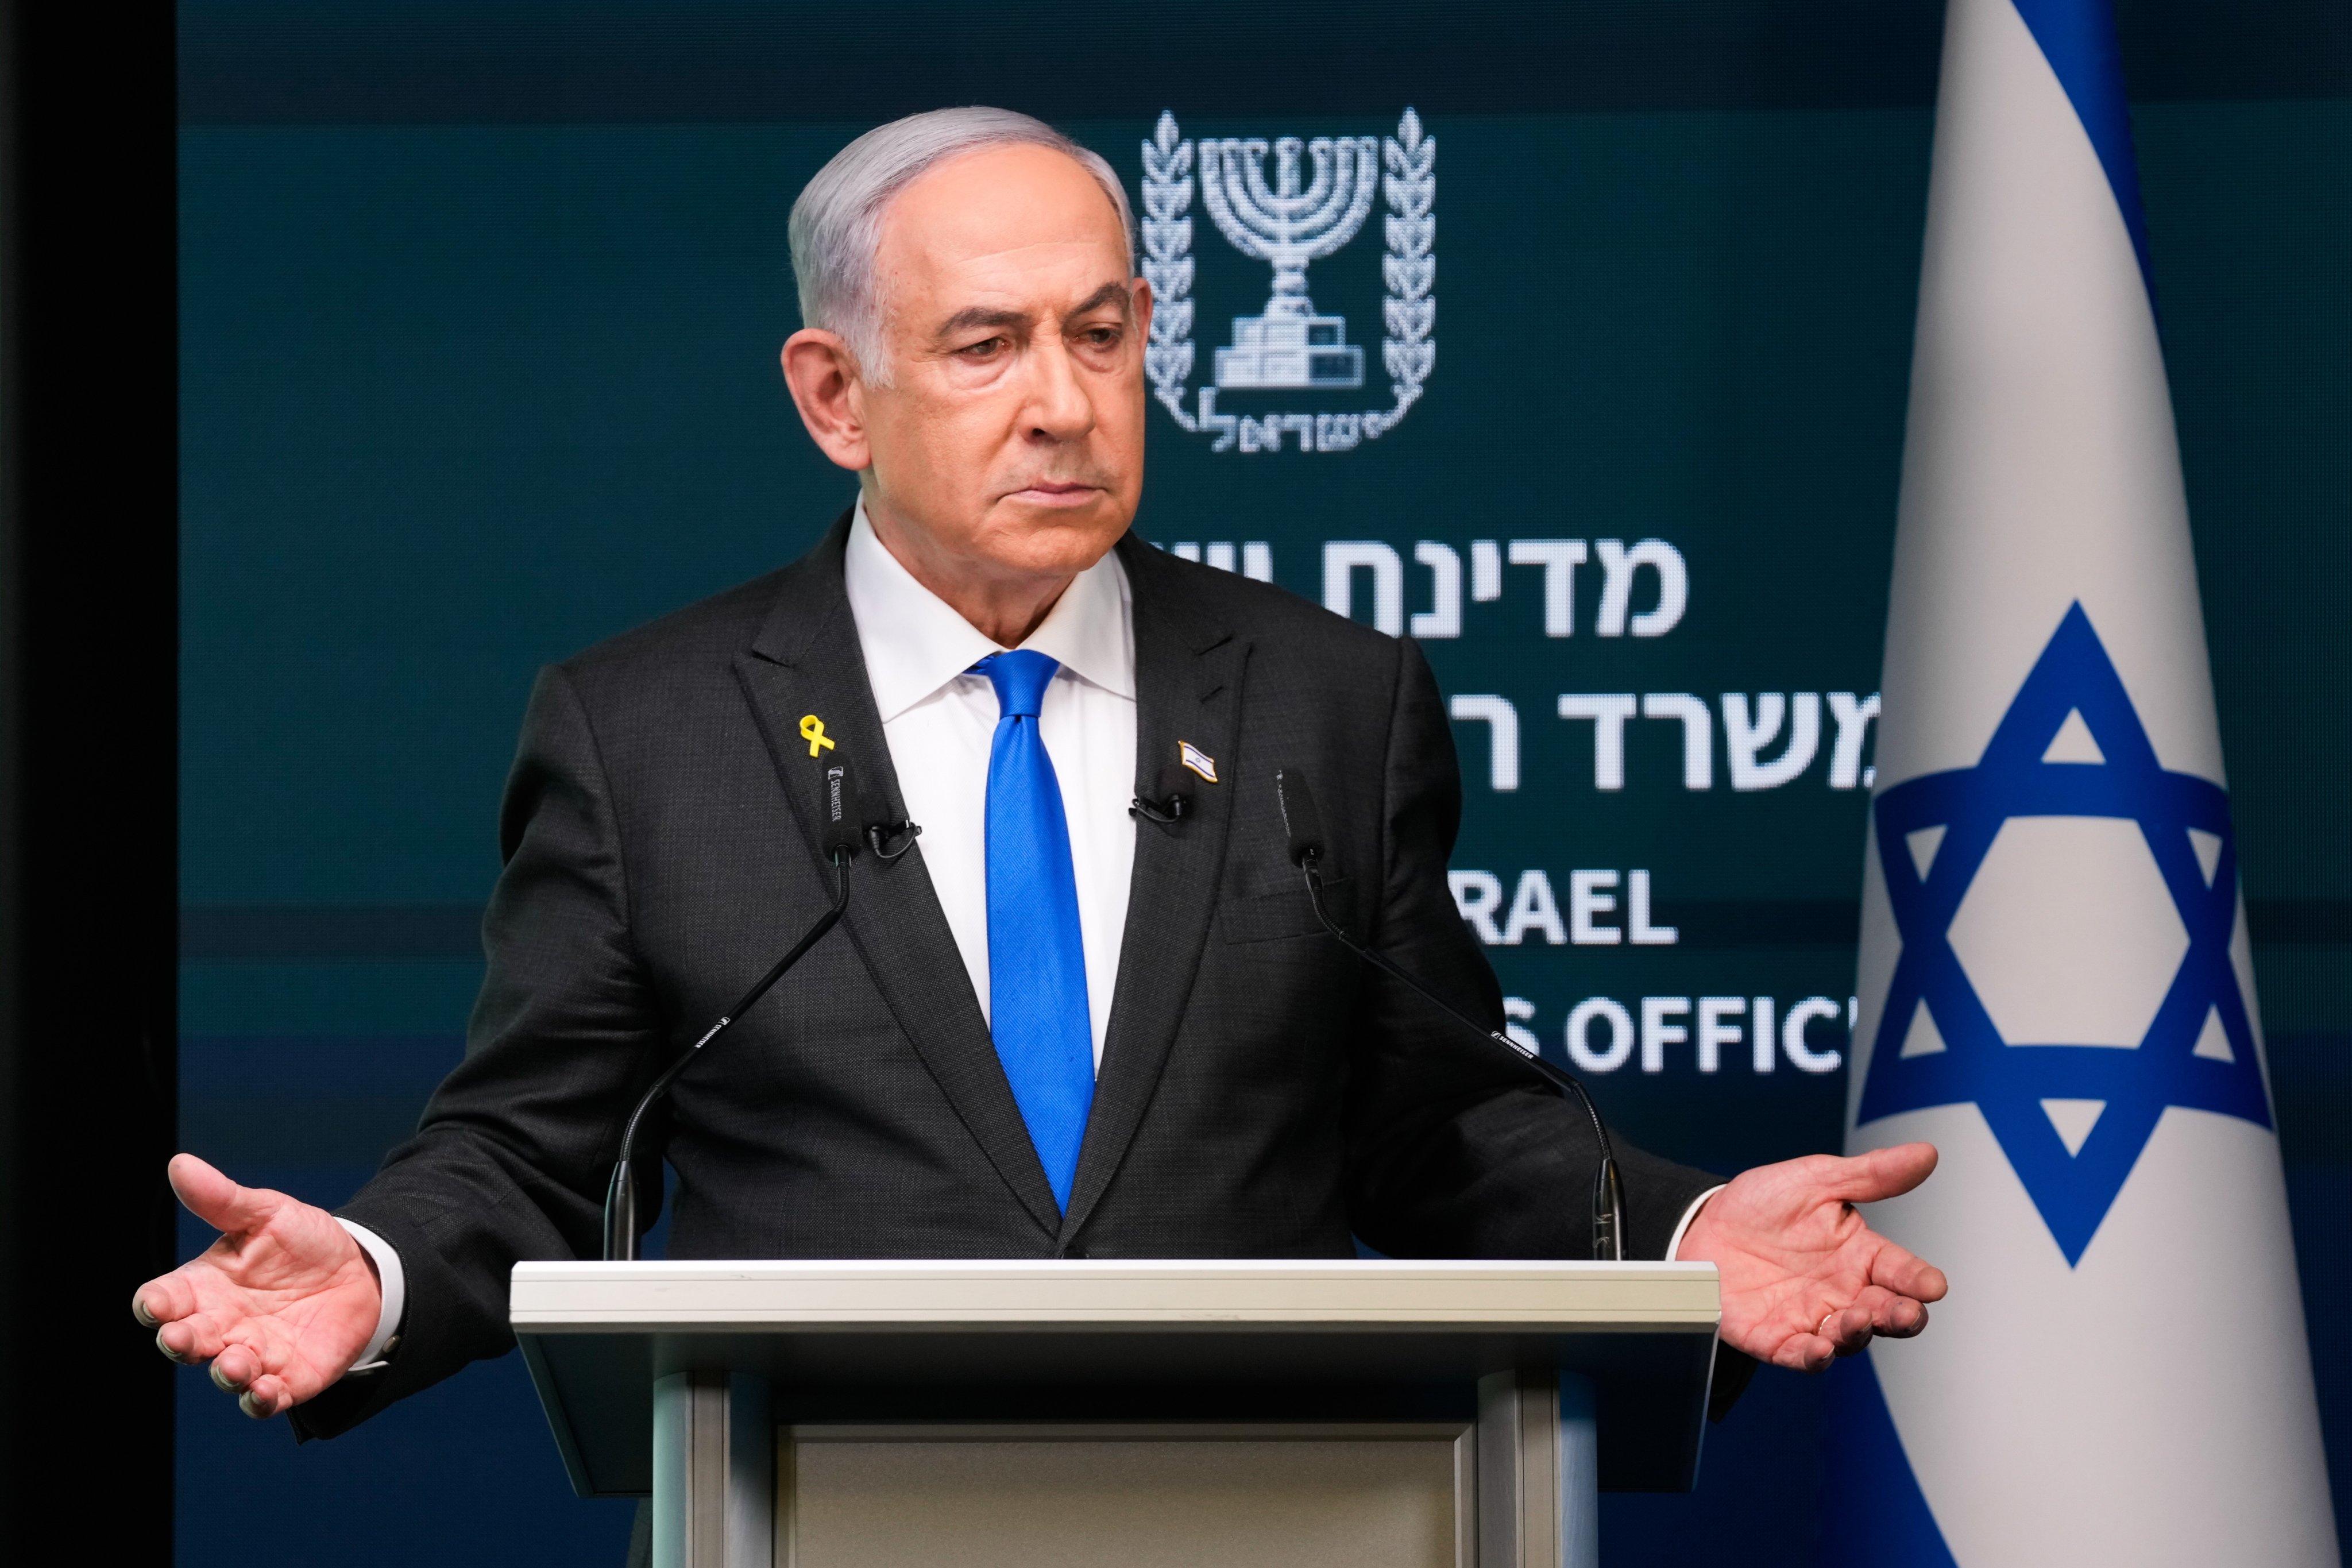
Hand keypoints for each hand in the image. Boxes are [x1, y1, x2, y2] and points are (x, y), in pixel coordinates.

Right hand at [130, 1154, 383, 1417]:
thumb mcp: (266, 1213)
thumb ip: (223, 1199)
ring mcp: (251, 1354)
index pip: (163, 1300)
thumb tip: (179, 1164)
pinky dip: (260, 1400)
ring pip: (225, 1373)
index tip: (158, 1301)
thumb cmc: (300, 1242)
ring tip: (235, 1364)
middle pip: (185, 1341)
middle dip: (181, 1342)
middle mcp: (219, 1325)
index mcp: (203, 1287)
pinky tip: (263, 1393)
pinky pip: (264, 1398)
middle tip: (182, 1337)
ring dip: (226, 1372)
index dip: (155, 1304)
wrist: (359, 1270)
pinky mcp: (287, 1378)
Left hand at [1674, 1143, 1947, 1371]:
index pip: (1900, 1271)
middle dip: (1900, 1316)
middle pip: (1884, 1313)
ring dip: (1857, 1333)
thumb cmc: (1762, 1204)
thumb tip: (1925, 1153)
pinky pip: (1799, 1354)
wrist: (1702, 1225)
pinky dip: (1812, 1356)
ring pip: (1847, 1337)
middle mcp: (1842, 1291)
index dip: (1919, 1280)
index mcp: (1860, 1255)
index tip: (1932, 1284)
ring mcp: (1811, 1317)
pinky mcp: (1775, 1337)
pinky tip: (1820, 1351)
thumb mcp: (1816, 1180)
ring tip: (1857, 1320)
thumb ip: (1870, 1174)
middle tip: (1907, 1312)